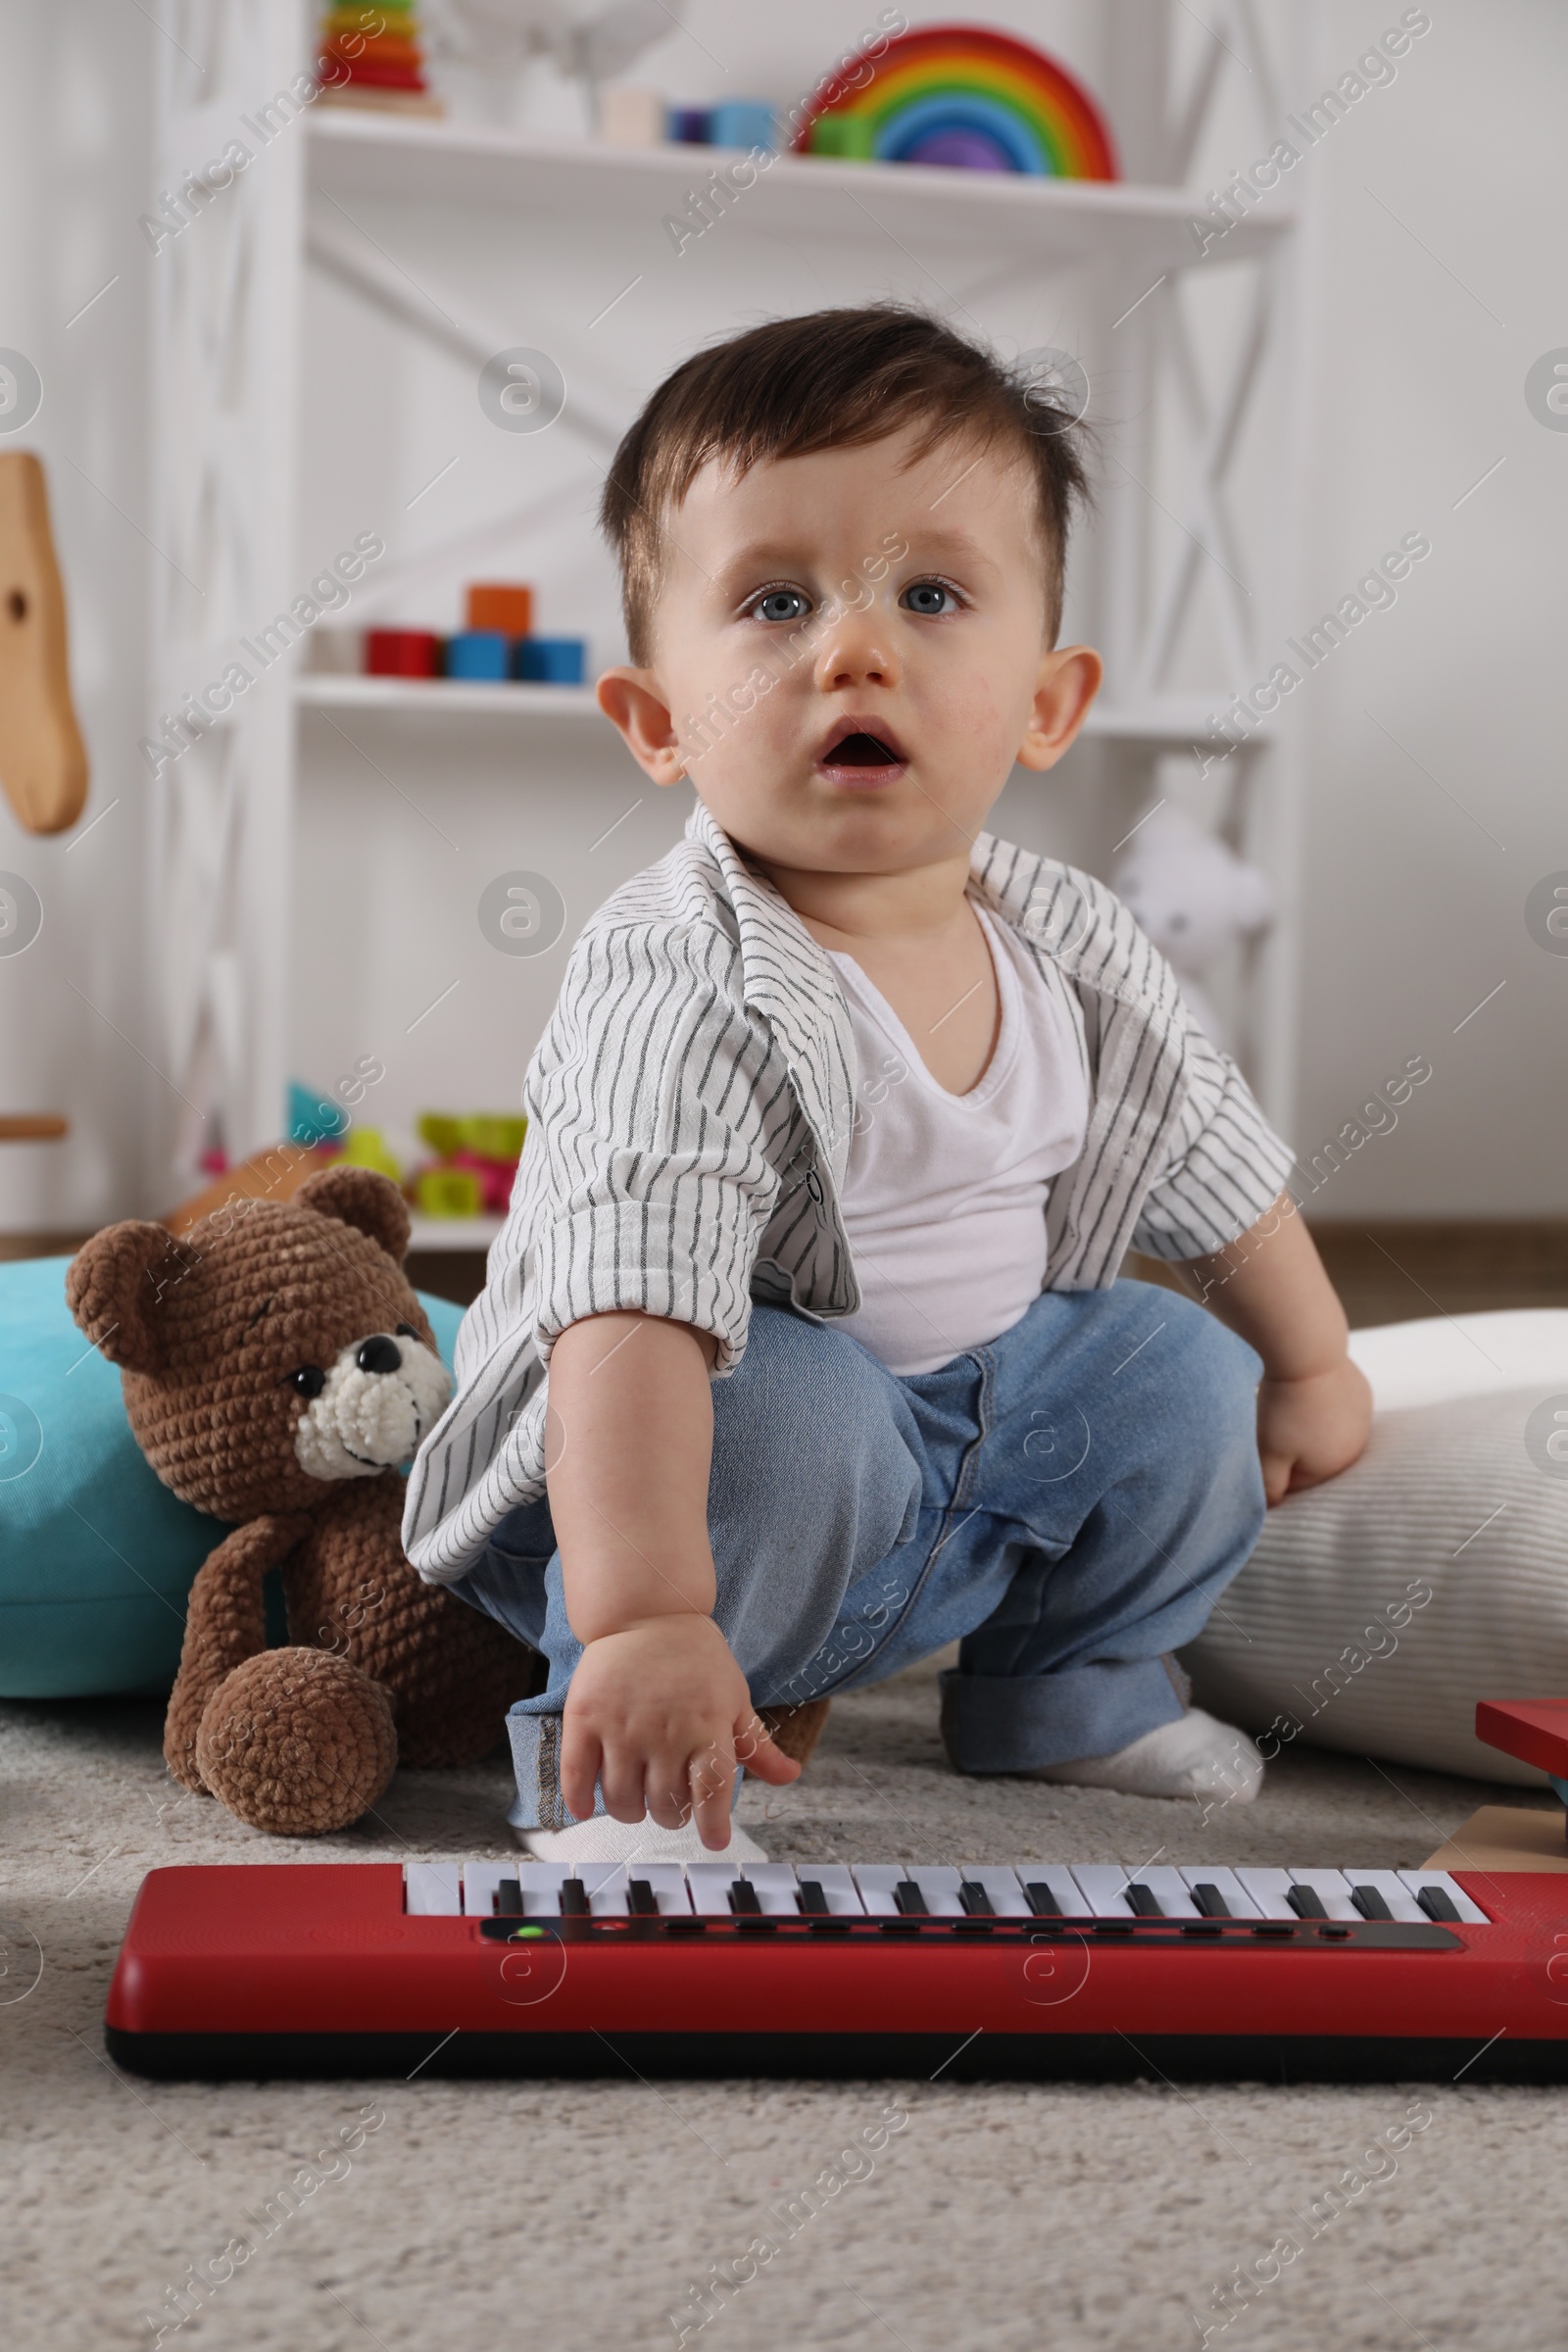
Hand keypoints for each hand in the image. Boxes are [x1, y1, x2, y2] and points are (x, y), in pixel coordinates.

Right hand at [560, 1615, 798, 1848]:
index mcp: (707, 1727)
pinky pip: (576, 1774)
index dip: (712, 1824)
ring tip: (635, 1797)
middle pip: (664, 1805)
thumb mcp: (735, 1697)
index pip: (711, 1791)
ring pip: (622, 1800)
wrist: (647, 1612)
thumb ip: (757, 1744)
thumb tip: (791, 1776)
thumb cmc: (697, 1659)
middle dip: (670, 1816)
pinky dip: (580, 1800)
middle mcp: (665, 1731)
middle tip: (668, 1803)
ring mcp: (622, 1726)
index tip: (714, 1840)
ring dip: (630, 1811)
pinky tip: (586, 1807)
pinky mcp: (585, 1717)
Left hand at [1257, 1356, 1371, 1504]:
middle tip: (1272, 1425)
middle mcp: (1357, 1447)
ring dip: (1306, 1426)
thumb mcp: (1268, 1454)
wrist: (1308, 1353)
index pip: (1298, 1483)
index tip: (1260, 1449)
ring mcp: (1364, 1418)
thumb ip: (1270, 1487)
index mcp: (1335, 1467)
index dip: (1274, 1468)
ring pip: (1326, 1432)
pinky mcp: (1362, 1391)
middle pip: (1315, 1458)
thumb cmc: (1284, 1408)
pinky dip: (1321, 1403)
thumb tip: (1273, 1507)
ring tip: (1289, 1406)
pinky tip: (1306, 1390)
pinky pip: (1337, 1408)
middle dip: (1292, 1448)